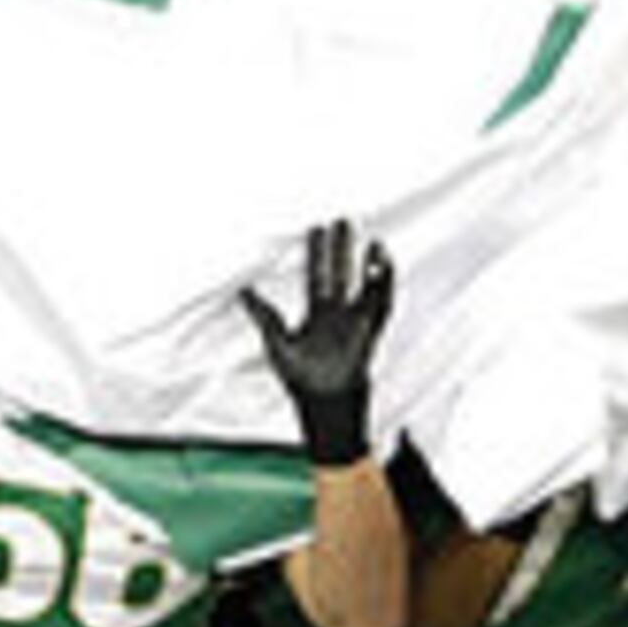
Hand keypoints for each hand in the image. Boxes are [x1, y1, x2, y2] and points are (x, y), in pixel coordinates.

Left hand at [242, 220, 394, 466]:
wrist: (324, 405)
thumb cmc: (301, 379)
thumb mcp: (276, 343)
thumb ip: (264, 315)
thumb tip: (243, 292)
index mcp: (317, 314)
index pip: (317, 276)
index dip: (317, 253)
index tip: (317, 229)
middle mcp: (339, 315)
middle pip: (342, 274)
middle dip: (343, 249)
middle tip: (344, 221)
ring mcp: (356, 323)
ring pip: (366, 287)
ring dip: (370, 267)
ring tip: (374, 245)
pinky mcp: (369, 333)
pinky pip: (381, 307)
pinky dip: (384, 287)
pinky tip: (384, 269)